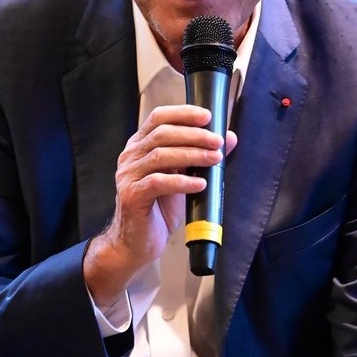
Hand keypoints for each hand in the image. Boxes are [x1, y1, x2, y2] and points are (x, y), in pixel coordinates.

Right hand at [83, 105, 236, 310]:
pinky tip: (200, 184)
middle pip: (162, 134)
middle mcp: (130, 157)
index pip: (158, 118)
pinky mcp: (131, 196)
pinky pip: (158, 182)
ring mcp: (128, 176)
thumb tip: (228, 138)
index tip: (207, 116)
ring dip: (192, 155)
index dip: (183, 113)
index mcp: (140, 146)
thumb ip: (201, 157)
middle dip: (194, 135)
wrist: (136, 243)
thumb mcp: (183, 178)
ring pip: (161, 156)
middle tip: (217, 142)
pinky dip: (182, 182)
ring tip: (214, 160)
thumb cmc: (158, 209)